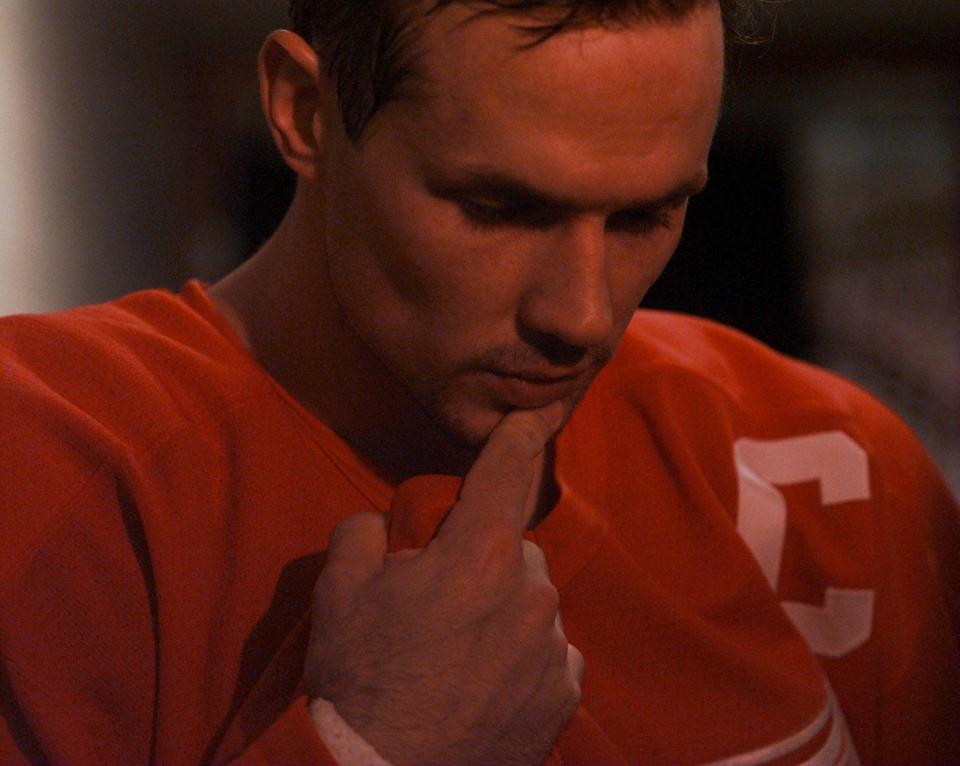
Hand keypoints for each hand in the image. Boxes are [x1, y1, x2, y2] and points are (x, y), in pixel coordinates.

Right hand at [304, 405, 583, 765]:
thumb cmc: (359, 679)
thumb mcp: (340, 590)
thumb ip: (367, 533)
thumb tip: (387, 525)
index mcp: (481, 556)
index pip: (505, 476)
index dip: (519, 439)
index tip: (539, 414)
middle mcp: (531, 595)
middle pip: (514, 552)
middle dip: (482, 563)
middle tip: (439, 604)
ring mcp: (552, 650)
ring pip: (532, 605)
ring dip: (503, 614)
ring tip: (456, 656)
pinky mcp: (562, 697)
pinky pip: (549, 654)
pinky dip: (522, 658)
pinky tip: (483, 685)